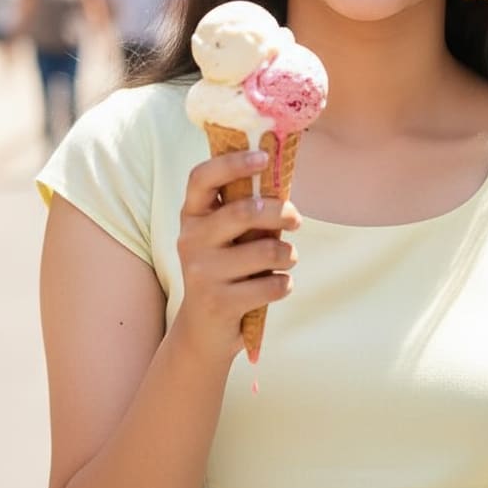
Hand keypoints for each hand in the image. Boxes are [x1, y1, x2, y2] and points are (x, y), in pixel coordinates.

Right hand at [175, 150, 300, 362]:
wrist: (202, 330)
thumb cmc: (228, 269)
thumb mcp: (228, 236)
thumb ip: (247, 208)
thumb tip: (283, 173)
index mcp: (192, 215)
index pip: (202, 177)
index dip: (232, 162)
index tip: (264, 157)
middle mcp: (190, 240)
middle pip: (244, 211)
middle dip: (280, 212)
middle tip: (297, 219)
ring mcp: (201, 272)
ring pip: (265, 250)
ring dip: (288, 254)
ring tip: (286, 258)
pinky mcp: (218, 302)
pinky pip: (271, 285)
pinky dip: (284, 284)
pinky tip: (276, 286)